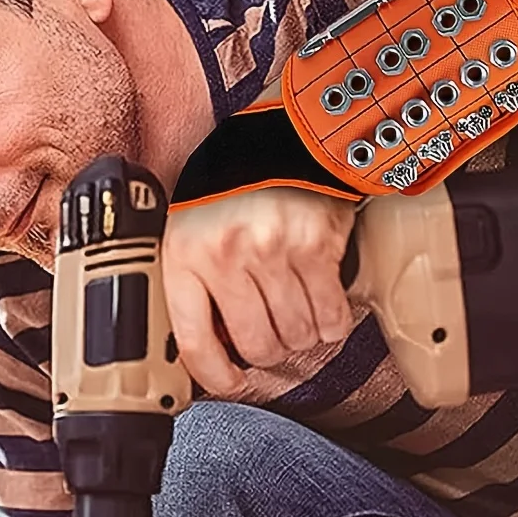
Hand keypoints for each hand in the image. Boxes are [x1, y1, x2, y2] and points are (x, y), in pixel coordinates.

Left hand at [162, 186, 356, 394]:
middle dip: (268, 351)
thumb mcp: (192, 228)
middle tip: (272, 336)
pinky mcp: (317, 247)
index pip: (195, 340)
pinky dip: (331, 323)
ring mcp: (274, 251)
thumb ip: (196, 282)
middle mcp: (227, 254)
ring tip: (297, 313)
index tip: (230, 383)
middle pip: (256, 346)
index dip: (215, 376)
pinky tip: (324, 309)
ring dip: (301, 336)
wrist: (281, 133)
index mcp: (185, 252)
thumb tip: (211, 347)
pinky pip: (331, 316)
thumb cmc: (234, 183)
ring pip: (296, 336)